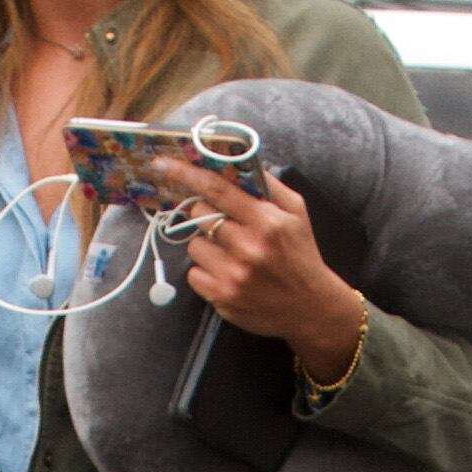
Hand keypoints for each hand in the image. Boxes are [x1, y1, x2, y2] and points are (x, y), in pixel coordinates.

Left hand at [150, 157, 365, 384]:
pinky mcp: (222, 298)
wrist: (309, 307)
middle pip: (199, 214)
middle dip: (206, 214)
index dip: (186, 173)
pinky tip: (228, 274)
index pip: (217, 189)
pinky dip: (206, 272)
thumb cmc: (300, 254)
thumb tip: (237, 164)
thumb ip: (268, 185)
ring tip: (232, 255)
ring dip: (207, 246)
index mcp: (267, 221)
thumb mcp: (296, 213)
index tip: (162, 164)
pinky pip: (193, 274)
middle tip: (225, 224)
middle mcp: (248, 248)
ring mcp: (233, 275)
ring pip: (194, 245)